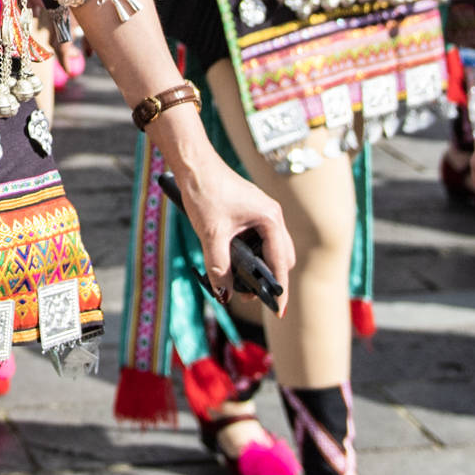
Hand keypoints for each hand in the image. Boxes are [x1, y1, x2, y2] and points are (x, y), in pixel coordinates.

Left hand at [161, 133, 293, 309]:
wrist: (193, 164)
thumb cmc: (205, 192)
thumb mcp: (211, 234)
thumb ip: (219, 266)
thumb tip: (224, 294)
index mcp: (270, 219)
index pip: (281, 263)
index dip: (279, 289)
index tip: (279, 310)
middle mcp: (272, 216)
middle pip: (281, 257)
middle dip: (269, 279)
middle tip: (249, 295)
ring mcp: (262, 213)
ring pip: (270, 249)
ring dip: (259, 266)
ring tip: (238, 282)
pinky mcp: (250, 212)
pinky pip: (258, 240)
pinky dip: (250, 254)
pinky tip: (233, 261)